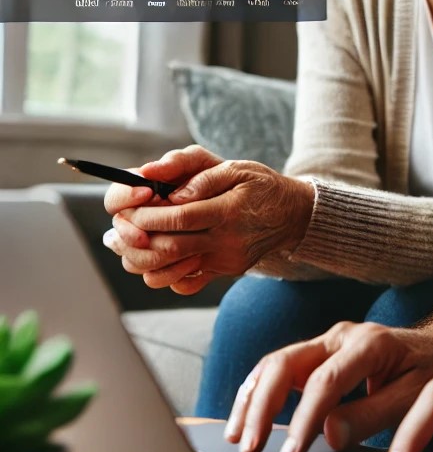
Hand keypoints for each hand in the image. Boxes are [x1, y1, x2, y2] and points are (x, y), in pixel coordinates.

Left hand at [102, 144, 313, 293]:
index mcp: (229, 210)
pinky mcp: (223, 272)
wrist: (292, 215)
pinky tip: (157, 255)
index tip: (130, 207)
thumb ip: (201, 174)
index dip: (147, 214)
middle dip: (136, 236)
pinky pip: (184, 284)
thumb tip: (169, 190)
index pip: (178, 218)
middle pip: (168, 248)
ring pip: (170, 271)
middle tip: (122, 225)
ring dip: (141, 259)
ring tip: (130, 241)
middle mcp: (226, 241)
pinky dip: (163, 274)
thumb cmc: (260, 185)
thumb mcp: (237, 167)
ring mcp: (224, 260)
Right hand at [224, 321, 432, 451]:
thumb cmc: (432, 369)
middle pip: (287, 363)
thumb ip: (372, 415)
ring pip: (276, 363)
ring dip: (252, 400)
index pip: (325, 381)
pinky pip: (280, 369)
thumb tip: (329, 435)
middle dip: (262, 407)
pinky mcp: (319, 354)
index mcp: (369, 343)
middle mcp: (342, 336)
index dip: (304, 419)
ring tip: (238, 438)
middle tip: (250, 448)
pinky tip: (245, 419)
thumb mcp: (415, 396)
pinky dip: (258, 393)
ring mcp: (328, 342)